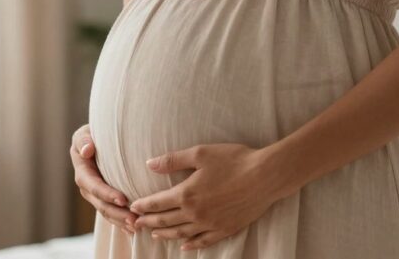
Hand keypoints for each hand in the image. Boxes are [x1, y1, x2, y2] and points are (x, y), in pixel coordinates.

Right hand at [70, 124, 137, 233]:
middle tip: (135, 220)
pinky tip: (133, 231)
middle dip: (118, 214)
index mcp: (83, 173)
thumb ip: (83, 140)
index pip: (94, 186)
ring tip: (137, 227)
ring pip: (107, 213)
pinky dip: (121, 224)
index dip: (107, 194)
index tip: (123, 200)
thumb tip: (87, 150)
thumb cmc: (92, 135)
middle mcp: (87, 188)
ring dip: (121, 222)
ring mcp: (95, 197)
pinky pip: (112, 215)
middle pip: (102, 205)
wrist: (95, 142)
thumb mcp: (84, 134)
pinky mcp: (104, 201)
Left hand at [129, 143, 296, 250]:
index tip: (133, 207)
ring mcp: (211, 224)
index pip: (158, 203)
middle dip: (149, 222)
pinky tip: (185, 245)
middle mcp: (196, 213)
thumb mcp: (200, 154)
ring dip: (166, 234)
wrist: (265, 176)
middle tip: (136, 223)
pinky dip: (192, 244)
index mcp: (187, 194)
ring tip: (154, 234)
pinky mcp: (226, 229)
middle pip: (166, 221)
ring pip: (182, 233)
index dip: (144, 206)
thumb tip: (149, 164)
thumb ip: (173, 160)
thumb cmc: (233, 160)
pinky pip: (204, 241)